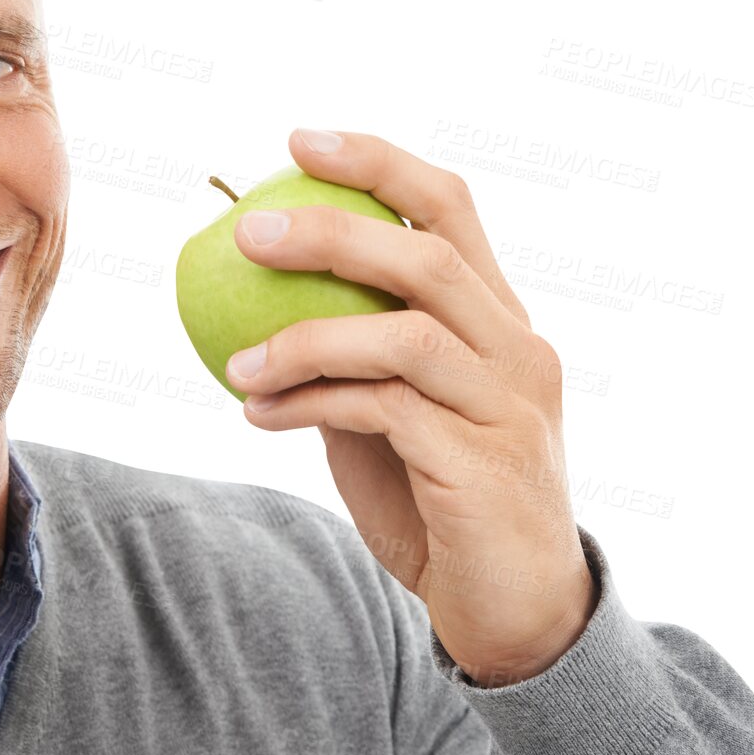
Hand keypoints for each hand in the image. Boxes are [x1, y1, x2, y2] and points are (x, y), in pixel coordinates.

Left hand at [225, 129, 597, 686]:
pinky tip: (259, 413)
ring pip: (403, 335)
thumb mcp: (392, 415)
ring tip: (236, 363)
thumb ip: (353, 358)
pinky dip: (309, 403)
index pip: (451, 208)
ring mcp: (509, 406)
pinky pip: (382, 411)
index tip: (298, 141)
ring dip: (304, 339)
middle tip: (248, 234)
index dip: (378, 164)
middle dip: (333, 232)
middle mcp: (518, 349)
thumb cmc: (441, 501)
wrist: (515, 613)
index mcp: (500, 319)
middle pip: (428, 257)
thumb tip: (255, 306)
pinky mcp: (483, 465)